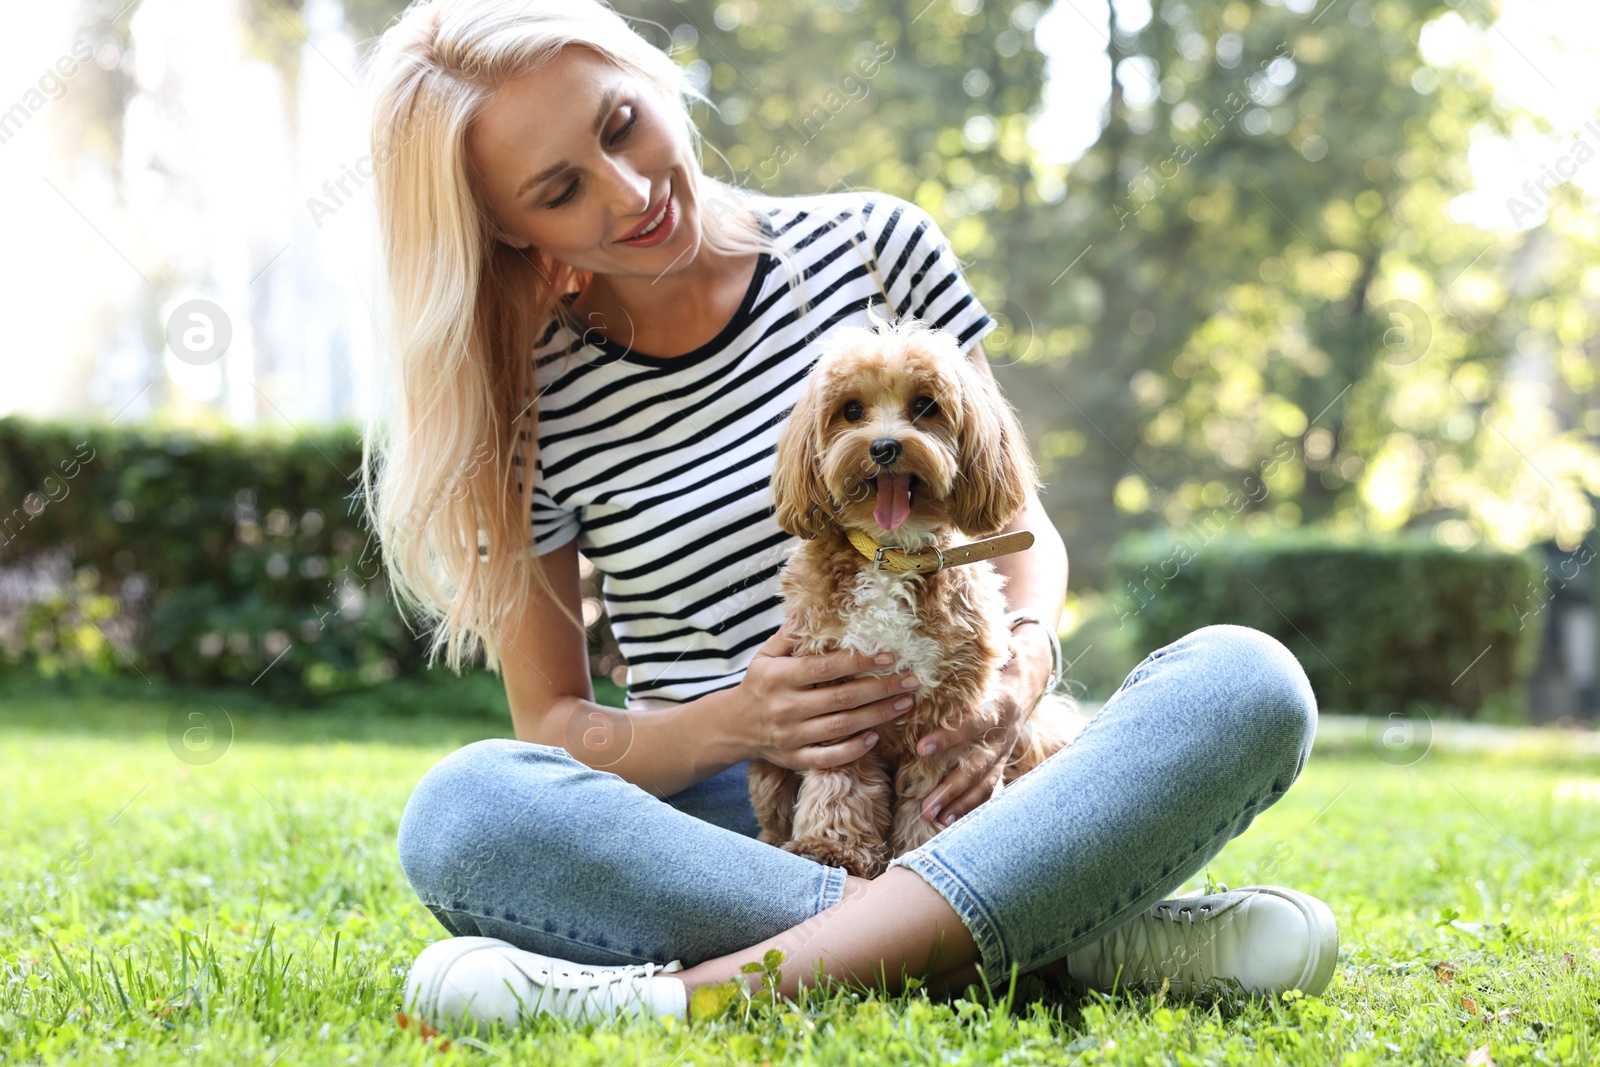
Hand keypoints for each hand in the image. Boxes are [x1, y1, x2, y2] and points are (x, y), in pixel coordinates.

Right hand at [734, 619, 921, 771]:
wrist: (733, 726)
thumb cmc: (758, 685)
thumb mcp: (765, 656)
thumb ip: (788, 636)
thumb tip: (808, 611)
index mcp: (780, 677)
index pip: (826, 668)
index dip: (860, 661)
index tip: (889, 656)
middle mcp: (787, 707)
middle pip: (842, 698)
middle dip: (881, 688)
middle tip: (911, 680)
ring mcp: (792, 736)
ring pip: (842, 727)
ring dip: (877, 716)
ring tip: (904, 704)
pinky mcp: (795, 759)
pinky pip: (829, 758)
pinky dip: (853, 750)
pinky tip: (875, 737)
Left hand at [916, 623, 1052, 826]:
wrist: (1032, 673)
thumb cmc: (997, 661)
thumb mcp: (987, 655)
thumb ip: (962, 656)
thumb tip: (924, 647)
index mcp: (1000, 703)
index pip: (974, 722)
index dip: (950, 735)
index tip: (922, 746)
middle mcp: (1006, 731)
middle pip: (979, 763)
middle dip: (953, 785)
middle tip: (926, 803)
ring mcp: (1006, 749)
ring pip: (986, 781)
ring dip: (960, 802)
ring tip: (934, 818)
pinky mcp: (1003, 760)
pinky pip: (990, 787)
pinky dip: (972, 806)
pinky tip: (951, 823)